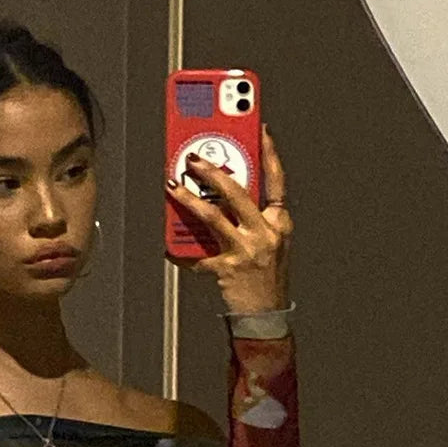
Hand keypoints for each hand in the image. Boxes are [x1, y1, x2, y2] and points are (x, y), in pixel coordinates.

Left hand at [164, 124, 292, 313]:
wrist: (266, 317)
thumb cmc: (265, 277)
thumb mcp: (269, 243)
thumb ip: (251, 218)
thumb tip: (220, 192)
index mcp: (279, 224)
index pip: (277, 181)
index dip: (269, 153)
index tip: (259, 129)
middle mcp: (265, 234)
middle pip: (236, 192)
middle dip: (211, 171)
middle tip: (193, 158)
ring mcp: (245, 251)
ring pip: (212, 216)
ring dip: (188, 199)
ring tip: (172, 186)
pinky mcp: (226, 269)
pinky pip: (196, 255)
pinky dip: (179, 251)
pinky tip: (168, 245)